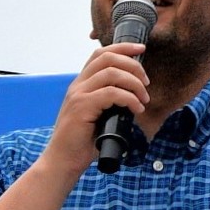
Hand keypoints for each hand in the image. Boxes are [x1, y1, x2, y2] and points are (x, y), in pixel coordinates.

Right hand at [40, 39, 150, 174]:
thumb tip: (135, 97)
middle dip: (133, 65)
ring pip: (111, 73)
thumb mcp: (98, 116)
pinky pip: (111, 93)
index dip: (122, 48)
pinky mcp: (81, 107)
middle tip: (146, 82)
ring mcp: (78, 95)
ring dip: (134, 83)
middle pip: (108, 58)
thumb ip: (109, 102)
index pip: (101, 54)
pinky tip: (136, 109)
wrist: (63, 161)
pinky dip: (129, 99)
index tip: (141, 49)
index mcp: (81, 84)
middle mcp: (78, 85)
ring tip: (143, 99)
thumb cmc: (81, 142)